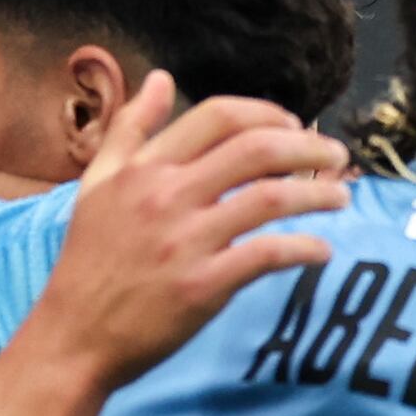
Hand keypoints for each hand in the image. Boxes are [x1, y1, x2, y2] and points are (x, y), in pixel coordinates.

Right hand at [17, 78, 345, 390]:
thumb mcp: (97, 184)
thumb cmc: (88, 263)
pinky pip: (267, 254)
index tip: (294, 126)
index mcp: (144, 168)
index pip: (218, 117)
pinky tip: (321, 250)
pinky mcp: (202, 286)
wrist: (74, 337)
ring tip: (341, 197)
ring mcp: (186, 241)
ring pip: (270, 198)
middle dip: (308, 146)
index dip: (267, 114)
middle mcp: (166, 196)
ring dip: (317, 193)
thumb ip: (132, 129)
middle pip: (256, 149)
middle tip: (337, 156)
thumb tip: (161, 78)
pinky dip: (304, 248)